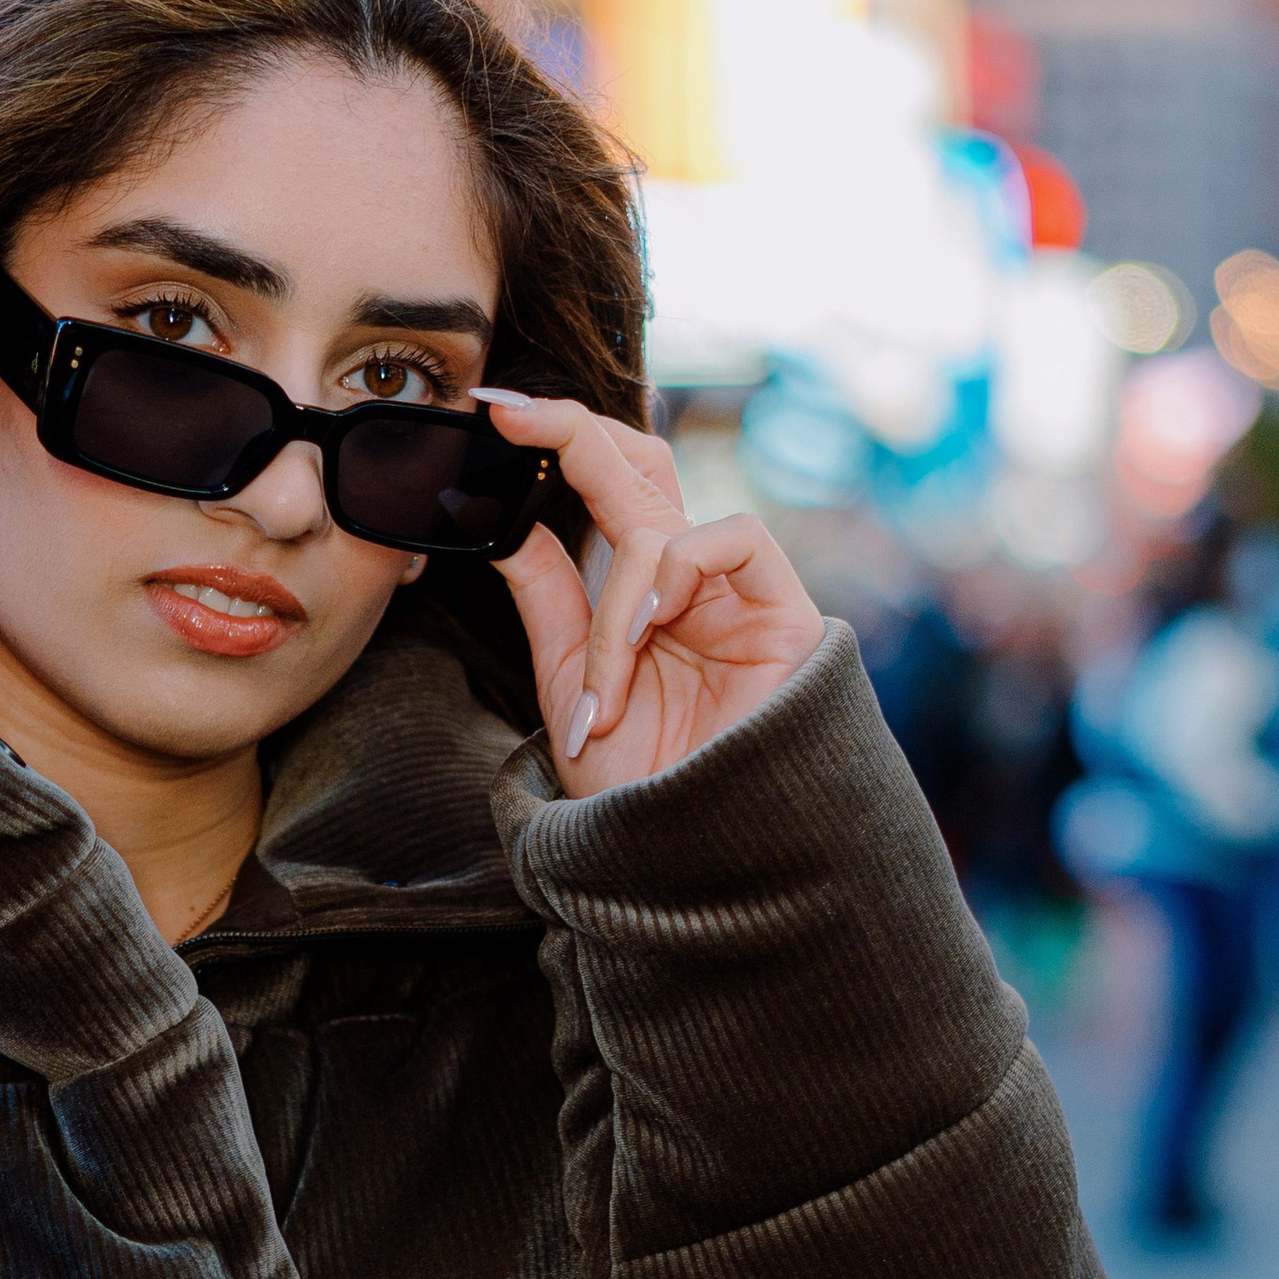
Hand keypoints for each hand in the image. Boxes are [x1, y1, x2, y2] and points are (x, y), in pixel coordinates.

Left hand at [488, 395, 823, 795]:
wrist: (690, 864)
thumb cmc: (639, 791)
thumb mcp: (569, 684)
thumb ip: (549, 597)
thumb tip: (504, 519)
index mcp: (639, 594)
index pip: (604, 486)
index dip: (556, 439)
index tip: (492, 414)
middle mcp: (689, 583)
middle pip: (640, 465)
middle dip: (574, 435)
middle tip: (514, 422)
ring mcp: (738, 595)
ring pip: (664, 524)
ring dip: (617, 602)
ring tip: (608, 691)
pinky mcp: (786, 613)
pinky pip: (732, 539)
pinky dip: (678, 575)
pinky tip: (656, 630)